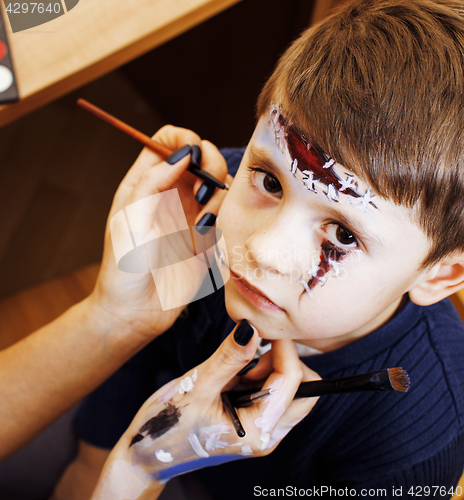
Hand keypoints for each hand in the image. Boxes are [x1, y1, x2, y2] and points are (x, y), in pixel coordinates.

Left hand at [88, 126, 232, 340]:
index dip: (184, 139)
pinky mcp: (206, 236)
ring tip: (201, 222)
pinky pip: (225, 213)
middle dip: (210, 165)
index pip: (167, 140)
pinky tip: (205, 238)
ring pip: (218, 184)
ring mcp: (190, 214)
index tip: (193, 155)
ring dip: (217, 196)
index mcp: (144, 183)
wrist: (137, 311)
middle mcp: (169, 193)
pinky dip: (222, 218)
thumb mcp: (130, 219)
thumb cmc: (124, 267)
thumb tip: (184, 152)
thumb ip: (154, 181)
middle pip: (201, 157)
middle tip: (202, 192)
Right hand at [92, 321, 319, 499]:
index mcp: (258, 431)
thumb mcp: (196, 388)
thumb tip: (252, 328)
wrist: (145, 456)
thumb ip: (228, 357)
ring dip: (266, 369)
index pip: (293, 380)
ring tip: (230, 371)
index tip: (265, 326)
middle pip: (302, 388)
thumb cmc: (165, 428)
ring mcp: (260, 429)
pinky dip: (255, 377)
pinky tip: (228, 379)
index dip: (284, 347)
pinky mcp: (251, 421)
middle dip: (281, 362)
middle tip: (248, 354)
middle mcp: (266, 434)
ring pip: (287, 389)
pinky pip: (267, 393)